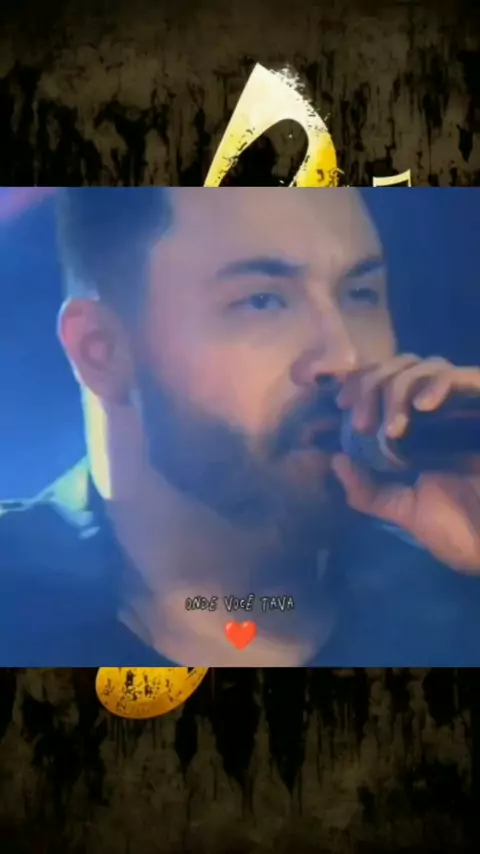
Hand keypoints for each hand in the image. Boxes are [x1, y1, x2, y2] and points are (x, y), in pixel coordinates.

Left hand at [332, 355, 479, 572]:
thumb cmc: (459, 529)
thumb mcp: (404, 509)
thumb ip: (368, 490)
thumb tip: (336, 460)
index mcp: (417, 429)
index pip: (384, 382)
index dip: (360, 384)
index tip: (341, 404)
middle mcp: (441, 411)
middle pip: (400, 367)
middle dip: (371, 385)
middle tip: (361, 422)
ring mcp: (466, 407)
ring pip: (426, 366)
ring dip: (399, 388)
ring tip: (392, 429)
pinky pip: (465, 377)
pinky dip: (438, 384)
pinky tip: (423, 406)